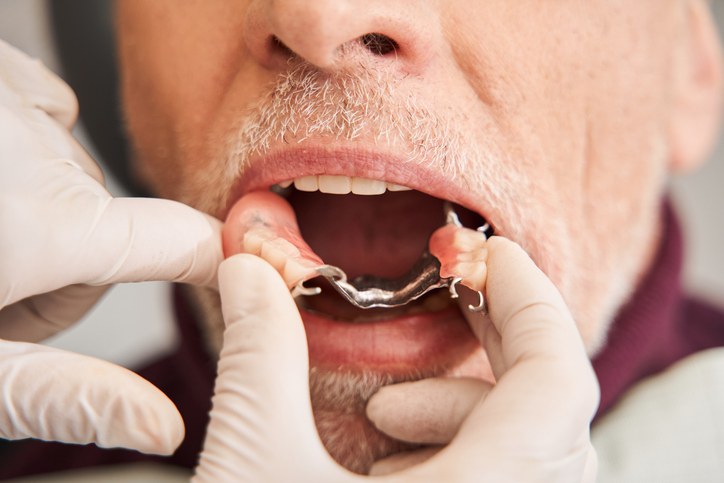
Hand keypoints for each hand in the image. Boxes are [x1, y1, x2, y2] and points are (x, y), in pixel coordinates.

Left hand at [0, 40, 221, 453]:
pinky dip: (26, 151)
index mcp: (42, 227)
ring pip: (75, 176)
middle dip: (66, 265)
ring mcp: (12, 103)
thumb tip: (163, 428)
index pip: (180, 240)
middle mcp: (37, 149)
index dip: (215, 258)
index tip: (232, 267)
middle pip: (108, 226)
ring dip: (40, 210)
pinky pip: (49, 116)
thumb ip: (69, 395)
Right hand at [192, 237, 598, 481]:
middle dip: (498, 344)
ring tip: (387, 412)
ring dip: (466, 409)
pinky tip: (388, 459)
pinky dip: (461, 454)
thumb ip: (261, 356)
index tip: (488, 252)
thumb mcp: (255, 466)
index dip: (532, 300)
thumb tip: (249, 270)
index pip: (558, 379)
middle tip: (448, 303)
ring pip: (534, 455)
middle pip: (552, 412)